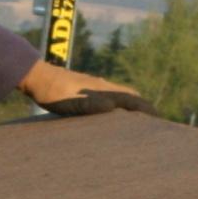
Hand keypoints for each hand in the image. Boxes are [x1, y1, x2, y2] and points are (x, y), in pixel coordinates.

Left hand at [18, 60, 150, 116]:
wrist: (37, 77)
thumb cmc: (52, 92)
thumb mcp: (70, 102)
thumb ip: (90, 105)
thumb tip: (113, 107)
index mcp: (102, 90)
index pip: (132, 100)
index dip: (146, 110)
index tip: (160, 119)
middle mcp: (102, 86)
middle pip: (131, 96)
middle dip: (144, 108)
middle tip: (155, 121)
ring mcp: (95, 86)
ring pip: (121, 96)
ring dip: (133, 106)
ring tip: (140, 119)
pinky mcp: (88, 89)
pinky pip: (111, 97)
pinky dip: (121, 105)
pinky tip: (115, 112)